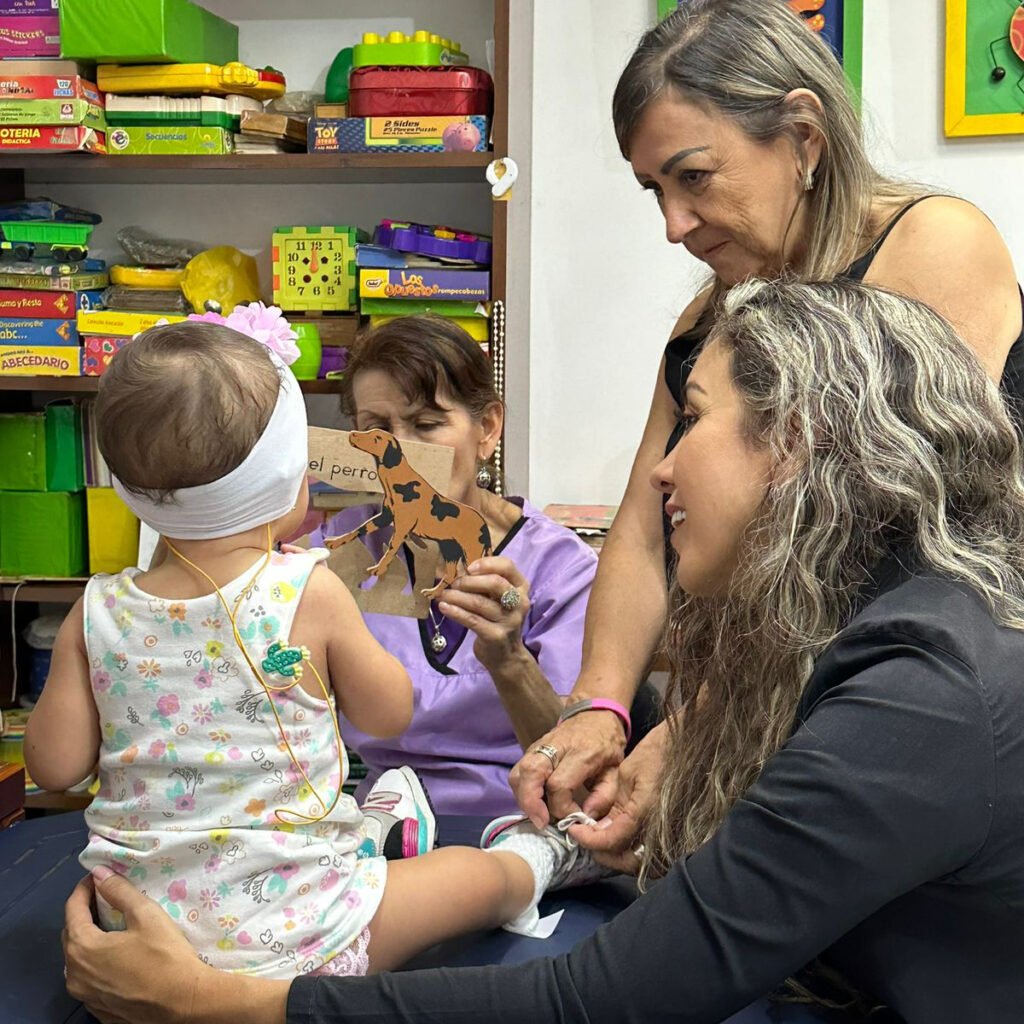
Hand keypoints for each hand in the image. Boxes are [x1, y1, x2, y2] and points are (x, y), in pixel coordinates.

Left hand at [63, 867, 209, 1023]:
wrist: (183, 1003)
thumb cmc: (165, 956)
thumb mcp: (146, 915)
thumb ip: (119, 892)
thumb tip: (100, 873)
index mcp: (83, 948)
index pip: (73, 910)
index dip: (84, 889)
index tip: (97, 876)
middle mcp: (74, 975)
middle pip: (72, 935)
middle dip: (84, 913)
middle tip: (105, 898)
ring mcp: (84, 996)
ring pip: (78, 960)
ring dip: (89, 940)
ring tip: (111, 927)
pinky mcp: (97, 1010)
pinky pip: (89, 980)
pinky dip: (96, 963)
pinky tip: (117, 959)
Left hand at [438, 556, 530, 667]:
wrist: (506, 656)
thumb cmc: (497, 621)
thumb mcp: (498, 600)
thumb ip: (486, 584)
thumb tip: (457, 570)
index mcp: (521, 588)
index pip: (507, 566)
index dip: (487, 563)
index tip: (468, 567)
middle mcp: (519, 602)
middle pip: (495, 583)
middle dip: (469, 581)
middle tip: (452, 583)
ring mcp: (509, 620)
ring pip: (479, 602)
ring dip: (456, 596)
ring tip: (442, 594)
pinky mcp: (496, 636)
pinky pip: (472, 620)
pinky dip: (455, 612)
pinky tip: (443, 607)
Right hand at [510, 705, 626, 827]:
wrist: (595, 715)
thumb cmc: (607, 744)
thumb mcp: (615, 770)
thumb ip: (603, 796)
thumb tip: (585, 818)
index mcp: (581, 752)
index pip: (559, 784)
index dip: (562, 807)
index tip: (573, 818)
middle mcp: (556, 746)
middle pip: (531, 773)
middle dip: (531, 803)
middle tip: (542, 822)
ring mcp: (539, 745)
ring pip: (519, 772)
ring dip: (523, 798)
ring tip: (537, 814)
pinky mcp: (531, 748)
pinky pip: (518, 772)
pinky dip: (521, 790)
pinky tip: (534, 802)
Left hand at [566, 721, 667, 872]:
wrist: (688, 744)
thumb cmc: (658, 752)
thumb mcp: (629, 774)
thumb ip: (615, 806)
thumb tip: (598, 828)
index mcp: (645, 811)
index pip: (611, 840)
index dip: (588, 839)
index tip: (574, 830)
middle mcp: (660, 829)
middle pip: (627, 862)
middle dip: (603, 854)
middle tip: (587, 839)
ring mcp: (673, 834)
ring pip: (643, 864)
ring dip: (620, 859)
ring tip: (603, 842)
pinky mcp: (679, 834)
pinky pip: (655, 857)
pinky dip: (636, 856)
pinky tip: (624, 842)